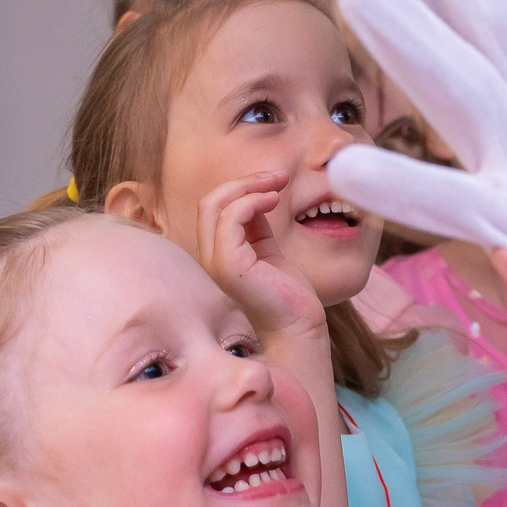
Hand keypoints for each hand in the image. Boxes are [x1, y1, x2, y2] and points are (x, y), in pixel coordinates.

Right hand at [196, 170, 325, 339]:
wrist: (298, 329)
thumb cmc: (287, 297)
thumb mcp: (269, 252)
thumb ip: (257, 228)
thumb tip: (259, 196)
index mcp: (216, 255)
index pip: (213, 209)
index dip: (241, 188)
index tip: (273, 182)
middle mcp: (208, 258)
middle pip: (208, 202)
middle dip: (243, 181)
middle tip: (277, 177)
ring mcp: (215, 262)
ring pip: (214, 204)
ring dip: (249, 186)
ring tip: (278, 185)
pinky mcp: (229, 266)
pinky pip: (231, 218)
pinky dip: (252, 201)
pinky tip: (273, 201)